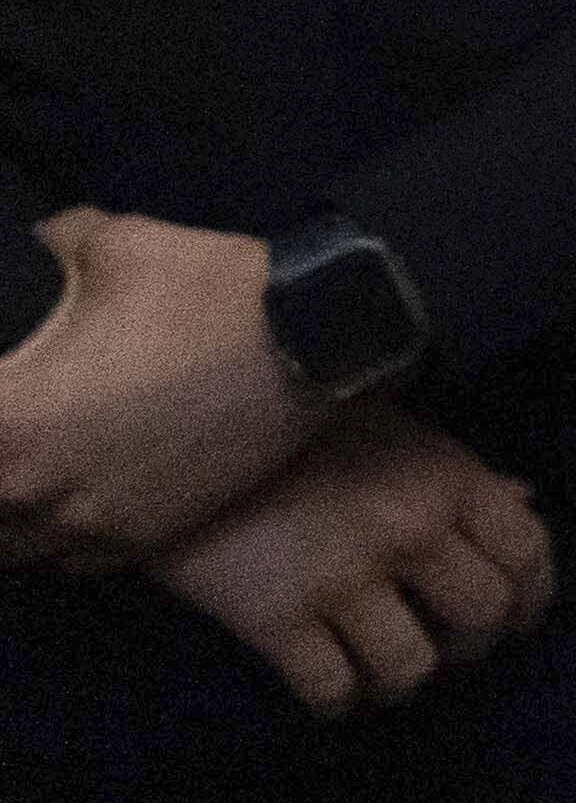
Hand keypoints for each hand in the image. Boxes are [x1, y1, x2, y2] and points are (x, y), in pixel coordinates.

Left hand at [0, 212, 321, 567]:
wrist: (318, 339)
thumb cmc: (206, 289)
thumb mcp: (114, 242)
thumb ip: (52, 244)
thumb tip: (42, 241)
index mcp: (7, 424)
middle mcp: (32, 491)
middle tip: (12, 433)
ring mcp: (89, 524)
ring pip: (7, 547)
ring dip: (9, 511)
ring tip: (27, 470)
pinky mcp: (142, 539)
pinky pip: (68, 561)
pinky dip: (56, 536)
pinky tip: (71, 499)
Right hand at [147, 406, 552, 716]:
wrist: (188, 439)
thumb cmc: (304, 431)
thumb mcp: (399, 433)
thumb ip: (463, 474)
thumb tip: (525, 502)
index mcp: (448, 480)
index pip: (528, 551)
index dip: (534, 595)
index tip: (521, 618)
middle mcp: (410, 532)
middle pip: (482, 618)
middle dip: (474, 643)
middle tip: (449, 644)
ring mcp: (344, 580)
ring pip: (411, 668)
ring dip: (404, 679)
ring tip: (386, 669)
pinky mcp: (277, 620)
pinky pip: (332, 690)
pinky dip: (341, 700)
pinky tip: (336, 684)